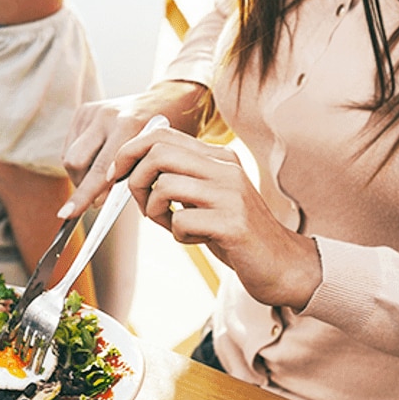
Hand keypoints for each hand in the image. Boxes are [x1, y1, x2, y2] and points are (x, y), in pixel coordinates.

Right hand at [59, 80, 207, 217]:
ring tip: (101, 178)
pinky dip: (81, 161)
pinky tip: (99, 160)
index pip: (99, 170)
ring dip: (80, 175)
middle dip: (81, 186)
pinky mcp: (84, 111)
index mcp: (128, 125)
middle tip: (97, 198)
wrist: (170, 100)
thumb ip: (131, 177)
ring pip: (69, 156)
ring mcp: (93, 111)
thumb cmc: (167, 136)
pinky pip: (70, 146)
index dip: (84, 195)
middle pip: (76, 162)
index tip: (66, 214)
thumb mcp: (157, 158)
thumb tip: (98, 201)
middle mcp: (106, 115)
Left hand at [110, 124, 320, 308]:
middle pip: (158, 153)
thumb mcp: (205, 197)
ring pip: (165, 185)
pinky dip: (177, 234)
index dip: (129, 152)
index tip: (117, 174)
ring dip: (155, 211)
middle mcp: (226, 169)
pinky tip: (195, 239)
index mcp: (218, 158)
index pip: (162, 135)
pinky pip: (181, 220)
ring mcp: (231, 194)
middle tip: (144, 205)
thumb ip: (177, 178)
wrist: (281, 264)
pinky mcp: (233, 223)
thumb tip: (129, 170)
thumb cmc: (234, 232)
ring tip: (172, 224)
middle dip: (136, 180)